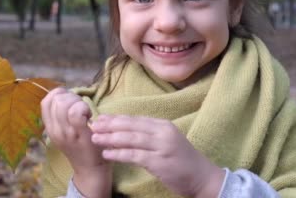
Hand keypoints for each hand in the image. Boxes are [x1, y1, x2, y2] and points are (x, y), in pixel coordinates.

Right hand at [41, 88, 110, 196]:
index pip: (46, 101)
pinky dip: (83, 108)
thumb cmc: (81, 147)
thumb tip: (64, 95)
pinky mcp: (79, 134)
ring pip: (65, 104)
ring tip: (85, 112)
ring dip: (78, 102)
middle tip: (81, 108)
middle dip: (71, 97)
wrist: (90, 169)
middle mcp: (54, 130)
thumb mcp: (64, 131)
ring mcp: (66, 133)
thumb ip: (61, 116)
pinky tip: (89, 116)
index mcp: (50, 128)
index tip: (71, 102)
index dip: (60, 95)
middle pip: (57, 99)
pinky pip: (76, 113)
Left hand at [90, 115, 224, 197]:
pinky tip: (107, 154)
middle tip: (93, 125)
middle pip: (131, 126)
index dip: (117, 118)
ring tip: (95, 138)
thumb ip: (149, 135)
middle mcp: (163, 132)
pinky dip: (119, 153)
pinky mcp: (159, 162)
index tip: (101, 118)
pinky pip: (135, 156)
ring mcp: (162, 146)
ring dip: (111, 138)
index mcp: (163, 125)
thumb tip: (125, 130)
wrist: (202, 177)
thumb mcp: (167, 141)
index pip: (136, 119)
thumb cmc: (182, 161)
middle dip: (110, 125)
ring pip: (131, 139)